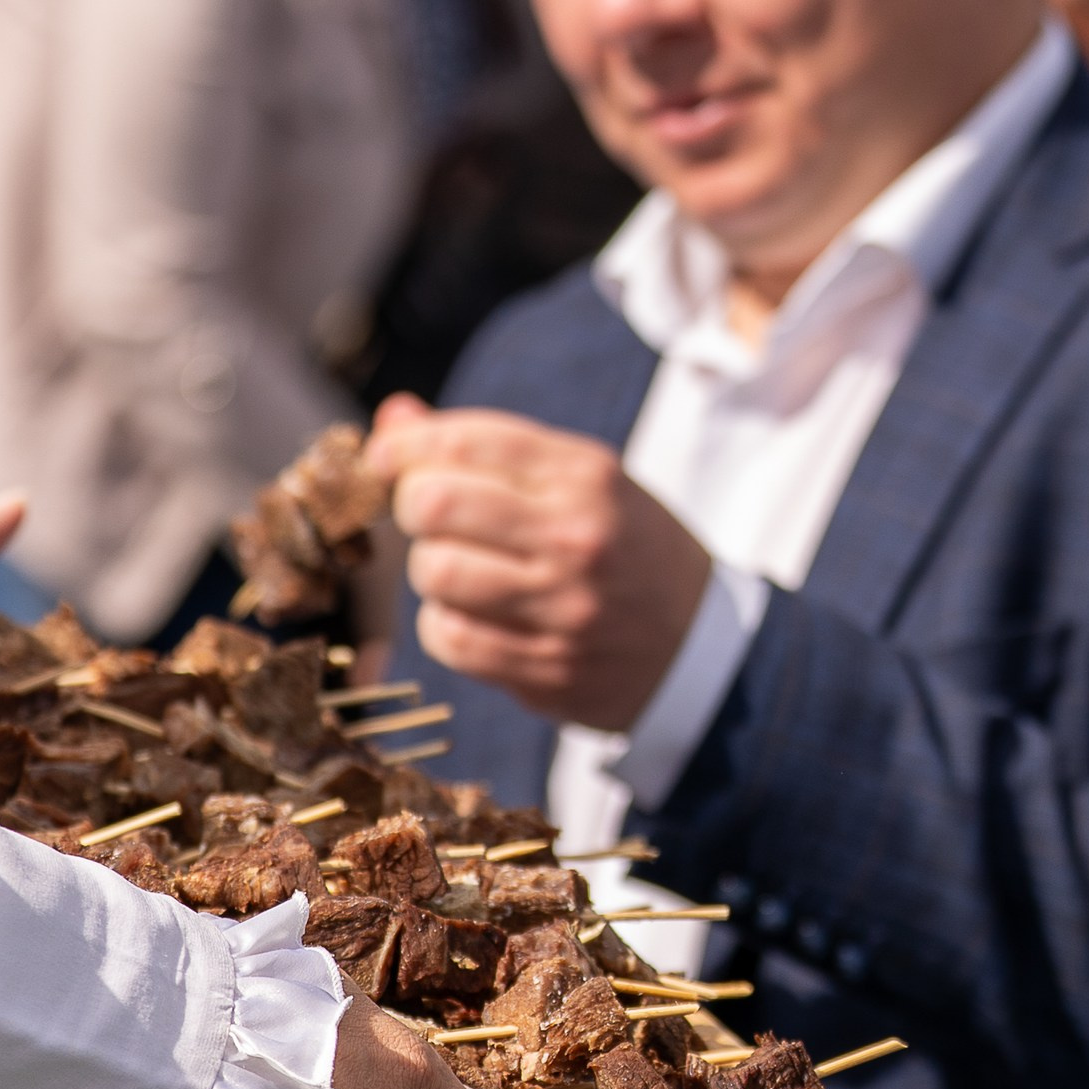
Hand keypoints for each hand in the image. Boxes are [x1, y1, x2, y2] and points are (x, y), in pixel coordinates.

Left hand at [366, 397, 710, 726]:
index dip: (404, 445)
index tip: (388, 457)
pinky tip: (473, 617)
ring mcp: (562, 608)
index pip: (466, 440)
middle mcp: (575, 537)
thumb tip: (392, 419)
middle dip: (412, 506)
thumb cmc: (625, 548)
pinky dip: (446, 625)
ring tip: (462, 569)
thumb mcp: (581, 481)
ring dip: (431, 570)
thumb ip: (487, 448)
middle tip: (431, 517)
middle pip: (434, 504)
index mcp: (586, 475)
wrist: (700, 646)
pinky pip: (449, 638)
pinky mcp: (547, 668)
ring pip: (433, 573)